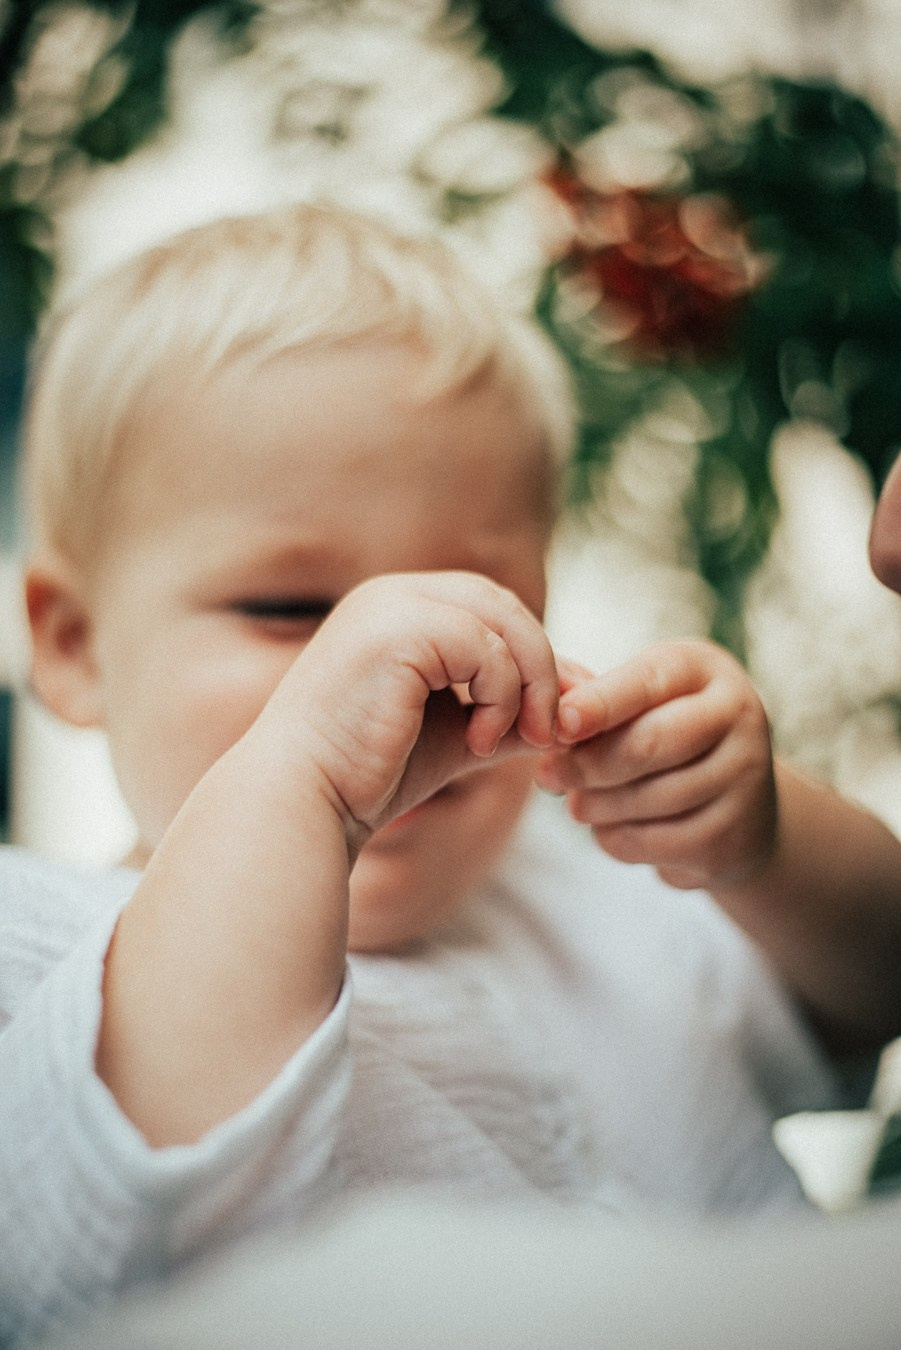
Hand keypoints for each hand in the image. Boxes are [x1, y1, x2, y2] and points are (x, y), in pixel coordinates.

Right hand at [261, 572, 559, 849]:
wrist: (305, 801)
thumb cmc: (370, 775)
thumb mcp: (456, 734)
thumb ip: (508, 710)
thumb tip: (578, 704)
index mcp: (397, 607)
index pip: (491, 609)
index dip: (534, 655)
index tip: (558, 713)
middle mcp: (392, 593)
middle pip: (504, 605)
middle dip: (541, 667)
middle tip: (551, 730)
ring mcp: (392, 605)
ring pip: (503, 621)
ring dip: (529, 684)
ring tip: (517, 741)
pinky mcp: (397, 630)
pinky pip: (485, 648)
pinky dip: (501, 697)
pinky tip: (480, 741)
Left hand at [536, 641, 776, 890]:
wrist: (735, 802)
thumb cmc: (664, 733)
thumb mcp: (640, 702)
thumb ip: (596, 702)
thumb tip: (548, 723)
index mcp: (703, 668)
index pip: (647, 682)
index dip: (599, 704)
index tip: (560, 724)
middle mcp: (736, 714)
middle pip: (648, 743)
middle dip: (586, 764)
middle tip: (547, 775)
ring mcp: (745, 776)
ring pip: (648, 799)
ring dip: (595, 807)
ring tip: (578, 804)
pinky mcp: (735, 834)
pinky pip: (655, 842)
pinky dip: (615, 839)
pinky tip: (610, 827)